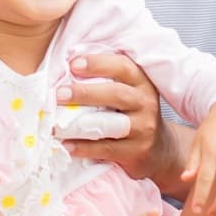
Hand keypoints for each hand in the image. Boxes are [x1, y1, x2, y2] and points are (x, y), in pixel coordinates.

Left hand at [57, 51, 187, 194]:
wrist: (159, 148)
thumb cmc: (131, 111)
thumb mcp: (127, 89)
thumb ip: (105, 77)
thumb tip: (66, 66)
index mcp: (141, 81)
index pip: (122, 67)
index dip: (97, 64)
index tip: (73, 64)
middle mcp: (145, 102)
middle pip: (115, 94)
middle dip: (85, 93)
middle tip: (59, 94)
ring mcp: (143, 128)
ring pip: (110, 124)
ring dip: (79, 124)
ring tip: (55, 124)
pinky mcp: (137, 151)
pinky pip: (106, 148)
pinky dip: (84, 147)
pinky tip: (66, 145)